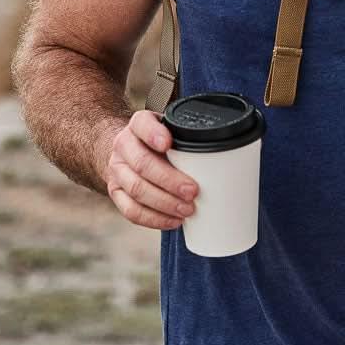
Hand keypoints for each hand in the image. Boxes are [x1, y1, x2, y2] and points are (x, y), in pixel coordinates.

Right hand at [102, 111, 198, 229]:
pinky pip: (131, 210)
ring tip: (187, 210)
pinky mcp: (115, 192)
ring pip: (136, 189)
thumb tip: (229, 156)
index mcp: (138, 124)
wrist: (129, 151)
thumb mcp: (171, 129)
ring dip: (164, 203)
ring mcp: (117, 169)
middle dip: (169, 180)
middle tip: (193, 191)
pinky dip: (154, 219)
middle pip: (142, 164)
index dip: (153, 134)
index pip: (142, 124)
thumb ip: (188, 136)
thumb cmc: (160, 141)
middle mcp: (123, 145)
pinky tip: (173, 220)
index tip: (169, 143)